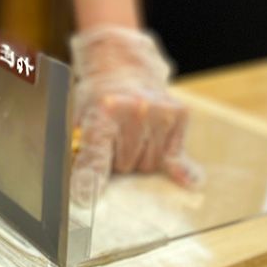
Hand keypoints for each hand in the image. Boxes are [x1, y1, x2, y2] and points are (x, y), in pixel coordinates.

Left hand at [69, 25, 202, 207]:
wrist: (123, 65)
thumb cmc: (98, 97)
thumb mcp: (78, 117)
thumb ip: (79, 150)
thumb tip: (75, 188)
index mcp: (104, 112)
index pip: (97, 157)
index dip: (90, 181)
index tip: (85, 201)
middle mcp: (134, 111)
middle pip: (126, 167)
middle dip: (117, 164)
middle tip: (114, 144)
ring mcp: (159, 113)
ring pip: (150, 166)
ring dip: (140, 160)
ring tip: (132, 138)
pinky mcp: (179, 115)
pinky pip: (178, 158)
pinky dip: (179, 169)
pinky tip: (190, 182)